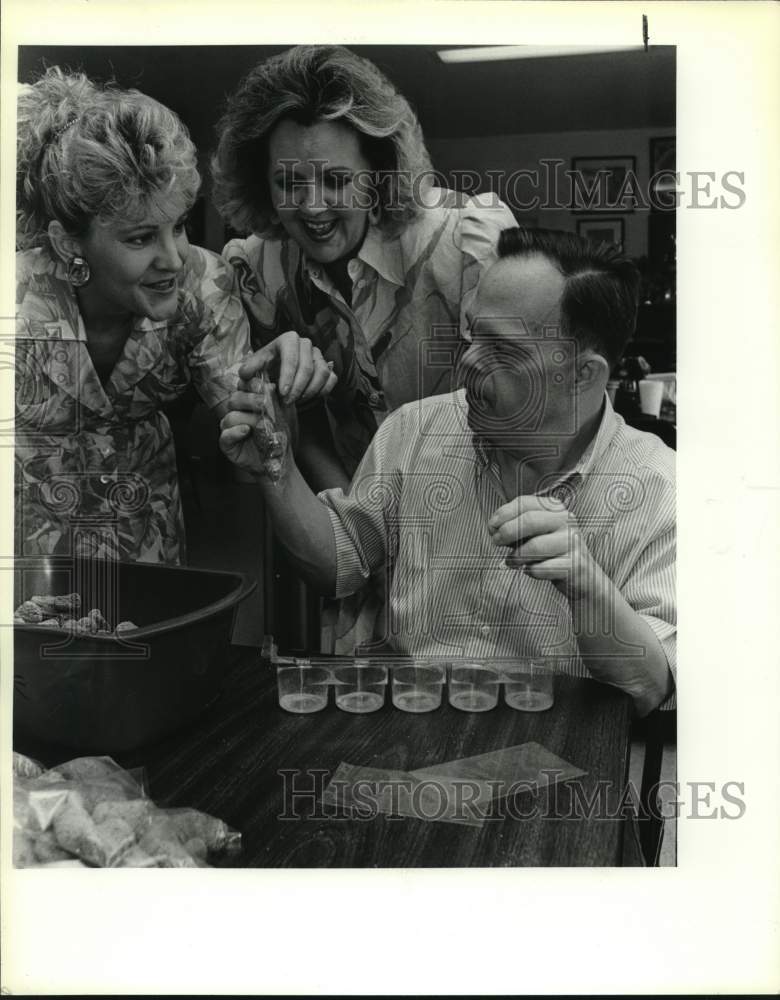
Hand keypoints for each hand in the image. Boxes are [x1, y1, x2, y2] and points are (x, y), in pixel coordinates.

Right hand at [219, 378, 295, 478]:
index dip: (250, 385)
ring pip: (230, 417)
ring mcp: (230, 428)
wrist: (278, 459)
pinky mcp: (227, 444)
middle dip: (250, 400)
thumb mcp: (281, 415)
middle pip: (234, 399)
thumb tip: (270, 385)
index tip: (261, 387)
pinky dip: (236, 432)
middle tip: (263, 404)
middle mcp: (237, 413)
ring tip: (261, 426)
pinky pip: (225, 435)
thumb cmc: (279, 437)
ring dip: (247, 420)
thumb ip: (276, 399)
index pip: (242, 387)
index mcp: (248, 404)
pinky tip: (246, 431)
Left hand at [239, 331, 336, 404]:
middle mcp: (306, 344)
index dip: (288, 376)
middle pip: (308, 367)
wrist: (275, 373)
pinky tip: (308, 398)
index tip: (282, 393)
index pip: (292, 356)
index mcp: (288, 339)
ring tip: (296, 400)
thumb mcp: (251, 368)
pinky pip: (332, 379)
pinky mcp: (328, 367)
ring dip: (310, 391)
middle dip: (298, 388)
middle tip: (287, 401)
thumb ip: (248, 369)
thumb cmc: (264, 369)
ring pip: (322, 373)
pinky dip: (322, 391)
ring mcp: (319, 355)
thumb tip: (246, 372)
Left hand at [487, 495, 603, 598]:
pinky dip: (530, 571)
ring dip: (516, 556)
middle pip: (529, 520)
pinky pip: (542, 568)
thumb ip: (516, 527)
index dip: (503, 514)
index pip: (524, 503)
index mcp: (555, 509)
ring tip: (512, 561)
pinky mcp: (574, 564)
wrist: (583, 576)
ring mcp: (572, 542)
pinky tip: (530, 570)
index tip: (491, 526)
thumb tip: (494, 527)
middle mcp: (566, 521)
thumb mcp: (535, 534)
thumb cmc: (553, 553)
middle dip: (506, 532)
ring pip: (535, 546)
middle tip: (496, 542)